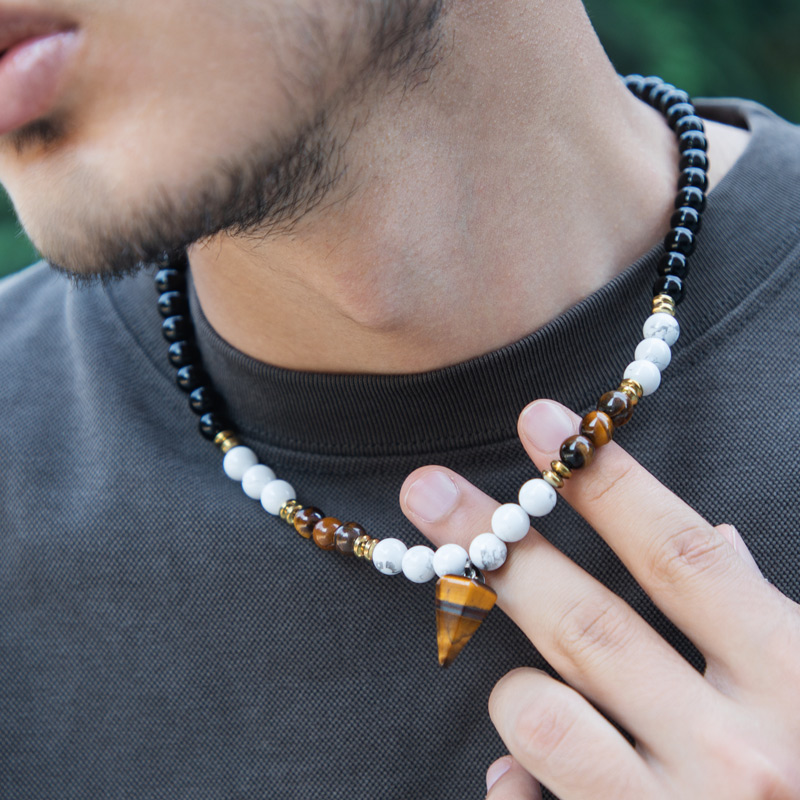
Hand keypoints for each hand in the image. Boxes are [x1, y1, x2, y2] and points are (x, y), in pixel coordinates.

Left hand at [400, 399, 799, 798]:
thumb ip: (769, 618)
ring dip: (516, 686)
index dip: (607, 481)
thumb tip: (716, 540)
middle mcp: (740, 754)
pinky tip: (522, 779)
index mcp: (799, 681)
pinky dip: (516, 782)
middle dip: (496, 546)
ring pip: (542, 716)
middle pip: (587, 621)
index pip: (679, 558)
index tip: (539, 421)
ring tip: (523, 683)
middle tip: (426, 491)